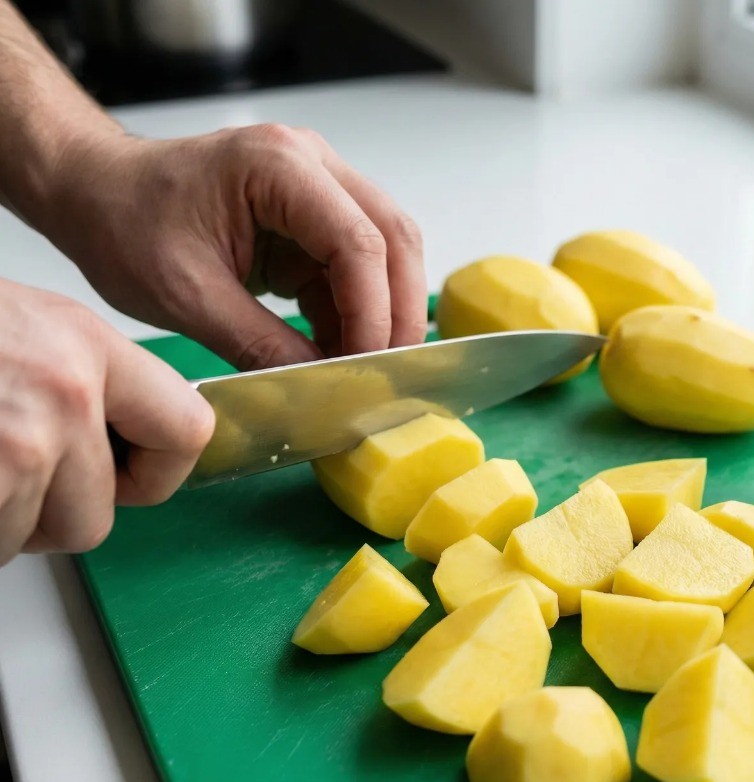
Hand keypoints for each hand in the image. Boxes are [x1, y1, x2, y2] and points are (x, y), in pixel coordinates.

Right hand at [0, 279, 213, 563]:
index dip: (156, 473)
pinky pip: (1, 547)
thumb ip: (87, 380)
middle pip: (103, 513)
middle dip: (57, 513)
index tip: (126, 476)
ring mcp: (23, 441)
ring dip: (9, 520)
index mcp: (88, 345)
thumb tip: (124, 438)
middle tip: (13, 475)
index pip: (189, 431)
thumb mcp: (27, 327)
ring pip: (47, 535)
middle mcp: (68, 391)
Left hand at [41, 125, 427, 369]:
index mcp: (277, 166)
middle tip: (389, 373)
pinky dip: (356, 315)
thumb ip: (260, 344)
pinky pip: (357, 270)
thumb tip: (321, 386)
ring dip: (384, 314)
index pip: (359, 242)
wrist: (96, 193)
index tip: (367, 368)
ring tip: (362, 368)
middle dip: (399, 313)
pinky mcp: (313, 220)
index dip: (374, 313)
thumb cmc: (124, 222)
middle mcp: (312, 165)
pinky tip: (337, 352)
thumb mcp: (188, 296)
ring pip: (388, 253)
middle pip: (394, 239)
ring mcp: (318, 189)